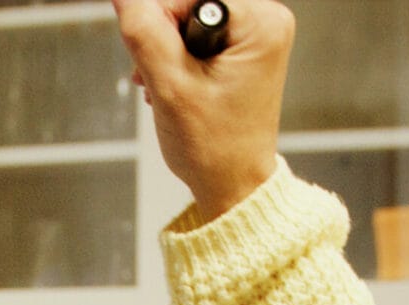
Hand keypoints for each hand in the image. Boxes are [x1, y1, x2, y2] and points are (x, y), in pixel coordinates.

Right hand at [111, 0, 293, 218]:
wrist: (232, 183)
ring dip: (166, 47)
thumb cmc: (215, 148)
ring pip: (188, 14)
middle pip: (189, 0)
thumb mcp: (169, 84)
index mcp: (261, 24)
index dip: (160, 20)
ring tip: (167, 85)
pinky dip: (177, 53)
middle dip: (163, 34)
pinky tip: (175, 82)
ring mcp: (256, 33)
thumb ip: (143, 29)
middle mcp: (266, 20)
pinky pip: (197, 29)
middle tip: (160, 74)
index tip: (156, 59)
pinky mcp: (243, 46)